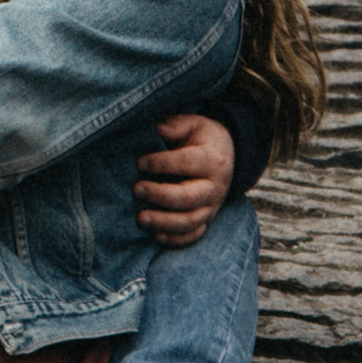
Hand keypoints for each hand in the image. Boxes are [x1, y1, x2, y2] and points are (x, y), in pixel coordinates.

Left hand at [134, 107, 232, 248]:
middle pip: (188, 197)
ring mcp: (212, 207)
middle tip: (135, 189)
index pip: (187, 163)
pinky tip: (156, 236)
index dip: (162, 163)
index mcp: (212, 160)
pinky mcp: (207, 220)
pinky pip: (193, 235)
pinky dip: (176, 239)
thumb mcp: (193, 123)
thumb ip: (175, 125)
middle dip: (160, 195)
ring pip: (190, 222)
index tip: (140, 162)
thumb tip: (158, 130)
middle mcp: (215, 187)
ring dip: (164, 222)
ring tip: (140, 218)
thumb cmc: (201, 137)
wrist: (225, 154)